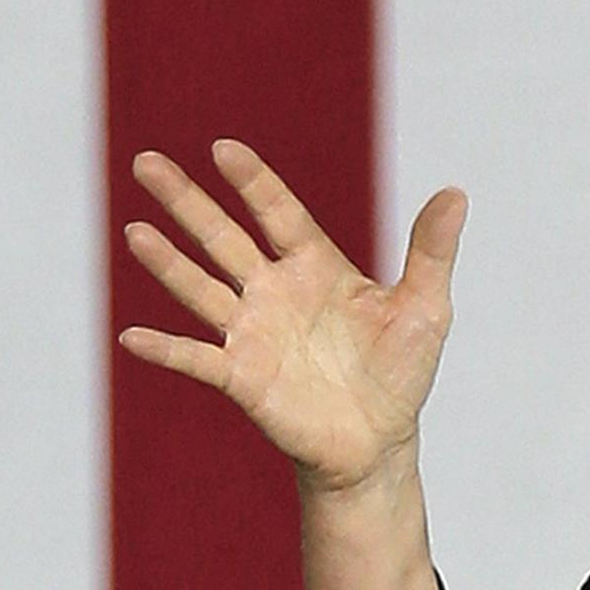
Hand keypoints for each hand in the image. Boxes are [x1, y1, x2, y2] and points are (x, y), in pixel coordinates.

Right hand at [118, 140, 466, 492]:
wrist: (380, 439)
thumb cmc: (400, 369)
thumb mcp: (425, 306)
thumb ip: (431, 250)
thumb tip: (457, 193)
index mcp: (316, 267)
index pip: (279, 213)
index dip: (253, 182)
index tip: (223, 149)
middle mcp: (275, 292)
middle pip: (223, 238)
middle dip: (186, 202)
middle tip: (147, 163)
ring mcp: (253, 333)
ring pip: (201, 289)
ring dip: (168, 263)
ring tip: (135, 232)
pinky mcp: (242, 378)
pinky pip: (198, 359)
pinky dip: (167, 349)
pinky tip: (132, 336)